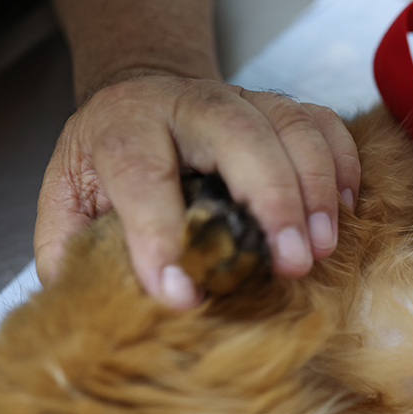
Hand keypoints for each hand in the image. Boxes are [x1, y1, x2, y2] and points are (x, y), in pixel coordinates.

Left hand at [34, 74, 360, 306]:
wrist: (143, 97)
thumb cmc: (110, 160)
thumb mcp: (69, 200)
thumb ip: (70, 250)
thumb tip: (90, 316)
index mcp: (123, 126)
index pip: (142, 174)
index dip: (162, 234)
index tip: (183, 294)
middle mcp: (187, 101)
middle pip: (237, 135)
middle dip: (271, 201)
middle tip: (291, 264)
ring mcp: (243, 98)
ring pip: (292, 125)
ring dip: (315, 188)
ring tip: (321, 248)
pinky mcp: (282, 107)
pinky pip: (325, 123)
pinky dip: (342, 165)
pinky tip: (343, 211)